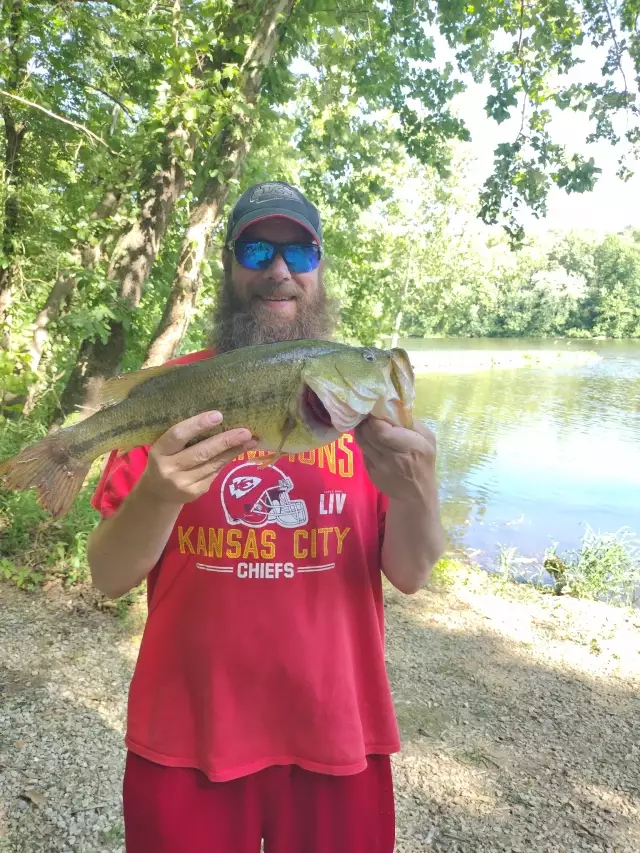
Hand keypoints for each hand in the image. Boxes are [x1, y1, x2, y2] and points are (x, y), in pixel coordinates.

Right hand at [138, 410, 256, 504]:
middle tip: (245, 432)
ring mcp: (182, 483)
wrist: (159, 493)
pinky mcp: (194, 493)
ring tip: (250, 441)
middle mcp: (169, 469)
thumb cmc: (166, 459)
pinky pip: (214, 473)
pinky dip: (227, 460)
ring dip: (233, 451)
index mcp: (159, 451)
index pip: (178, 435)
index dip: (198, 424)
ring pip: (212, 464)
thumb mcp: (166, 447)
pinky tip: (238, 451)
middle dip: (225, 441)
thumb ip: (184, 436)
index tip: (219, 415)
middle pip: (201, 452)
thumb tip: (219, 418)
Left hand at [354, 416, 437, 502]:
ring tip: (364, 423)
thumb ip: (412, 422)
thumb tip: (393, 406)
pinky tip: (368, 438)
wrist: (415, 494)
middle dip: (365, 421)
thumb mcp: (428, 440)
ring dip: (360, 430)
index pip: (382, 430)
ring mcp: (380, 467)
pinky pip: (362, 452)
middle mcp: (393, 457)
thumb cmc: (424, 462)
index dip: (375, 418)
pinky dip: (363, 443)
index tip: (375, 410)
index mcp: (411, 446)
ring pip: (362, 442)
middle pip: (369, 434)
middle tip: (366, 413)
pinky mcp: (371, 473)